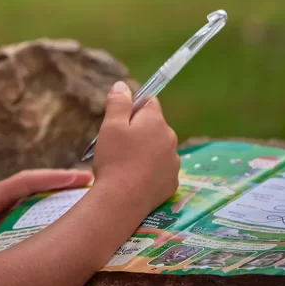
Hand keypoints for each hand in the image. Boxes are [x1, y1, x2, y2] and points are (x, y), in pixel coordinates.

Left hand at [0, 169, 92, 247]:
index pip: (30, 182)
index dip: (57, 179)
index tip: (84, 176)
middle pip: (34, 189)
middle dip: (60, 187)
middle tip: (88, 186)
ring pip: (24, 203)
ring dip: (45, 202)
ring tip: (70, 206)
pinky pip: (11, 216)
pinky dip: (26, 218)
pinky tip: (33, 229)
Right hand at [92, 81, 179, 215]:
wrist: (122, 200)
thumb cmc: (114, 158)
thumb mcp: (110, 125)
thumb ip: (119, 102)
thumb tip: (123, 85)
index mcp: (156, 121)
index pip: (150, 102)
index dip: (134, 109)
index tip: (120, 121)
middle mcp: (170, 138)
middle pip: (155, 126)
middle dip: (139, 131)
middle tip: (118, 145)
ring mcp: (174, 162)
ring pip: (158, 148)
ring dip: (146, 151)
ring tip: (125, 165)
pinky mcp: (172, 182)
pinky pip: (160, 169)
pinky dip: (150, 171)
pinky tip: (135, 178)